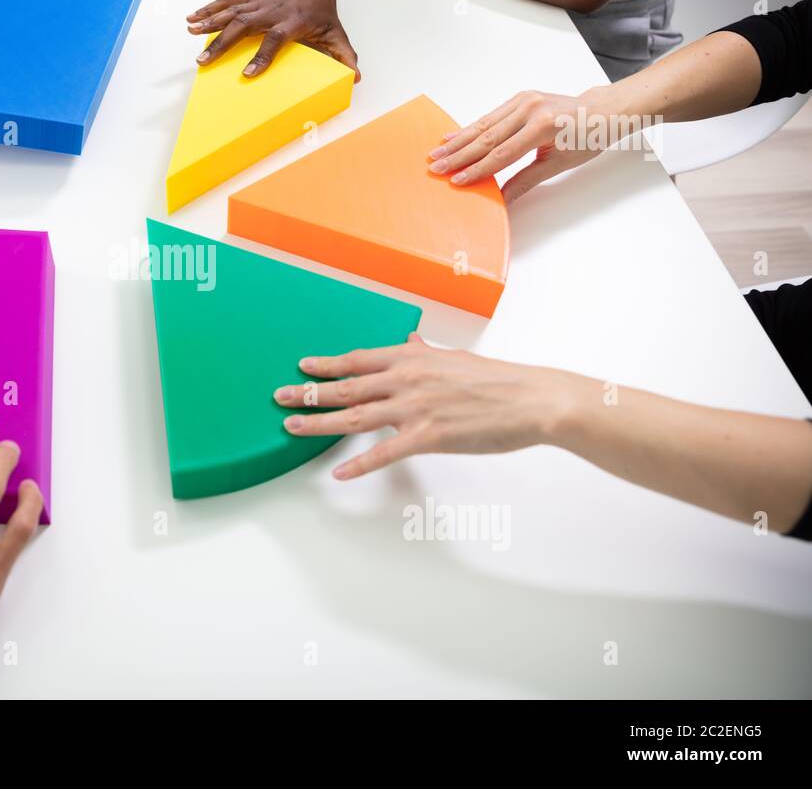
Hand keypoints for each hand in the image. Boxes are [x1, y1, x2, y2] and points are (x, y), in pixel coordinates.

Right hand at [186, 0, 359, 78]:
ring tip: (190, 31)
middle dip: (223, 43)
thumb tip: (355, 77)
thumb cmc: (322, 14)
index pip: (275, 39)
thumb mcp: (336, 34)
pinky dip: (209, 9)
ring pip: (231, 11)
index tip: (247, 74)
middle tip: (204, 60)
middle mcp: (272, 12)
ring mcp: (258, 3)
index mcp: (292, 23)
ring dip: (209, 22)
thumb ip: (345, 56)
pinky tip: (192, 18)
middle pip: (244, 25)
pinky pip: (226, 3)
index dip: (262, 56)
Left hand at [273, 335, 586, 478]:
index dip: (326, 364)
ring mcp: (415, 408)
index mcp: (413, 357)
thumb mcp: (454, 357)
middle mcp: (407, 379)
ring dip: (318, 423)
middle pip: (346, 387)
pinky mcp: (428, 436)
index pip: (358, 360)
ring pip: (354, 417)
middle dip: (308, 392)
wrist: (531, 399)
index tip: (302, 366)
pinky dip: (358, 463)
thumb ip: (425, 352)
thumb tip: (410, 339)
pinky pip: (384, 453)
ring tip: (291, 427)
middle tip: (280, 396)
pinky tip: (338, 472)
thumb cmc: (497, 380)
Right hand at [428, 90, 611, 201]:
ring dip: (458, 141)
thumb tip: (502, 200)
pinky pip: (491, 116)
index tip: (457, 181)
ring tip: (436, 153)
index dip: (477, 170)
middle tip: (436, 167)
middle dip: (459, 155)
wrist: (603, 111)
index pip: (502, 154)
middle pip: (487, 137)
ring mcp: (524, 100)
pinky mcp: (520, 98)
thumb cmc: (588, 138)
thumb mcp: (559, 164)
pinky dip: (470, 128)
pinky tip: (452, 136)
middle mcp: (531, 109)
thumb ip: (527, 180)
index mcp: (544, 126)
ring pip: (484, 125)